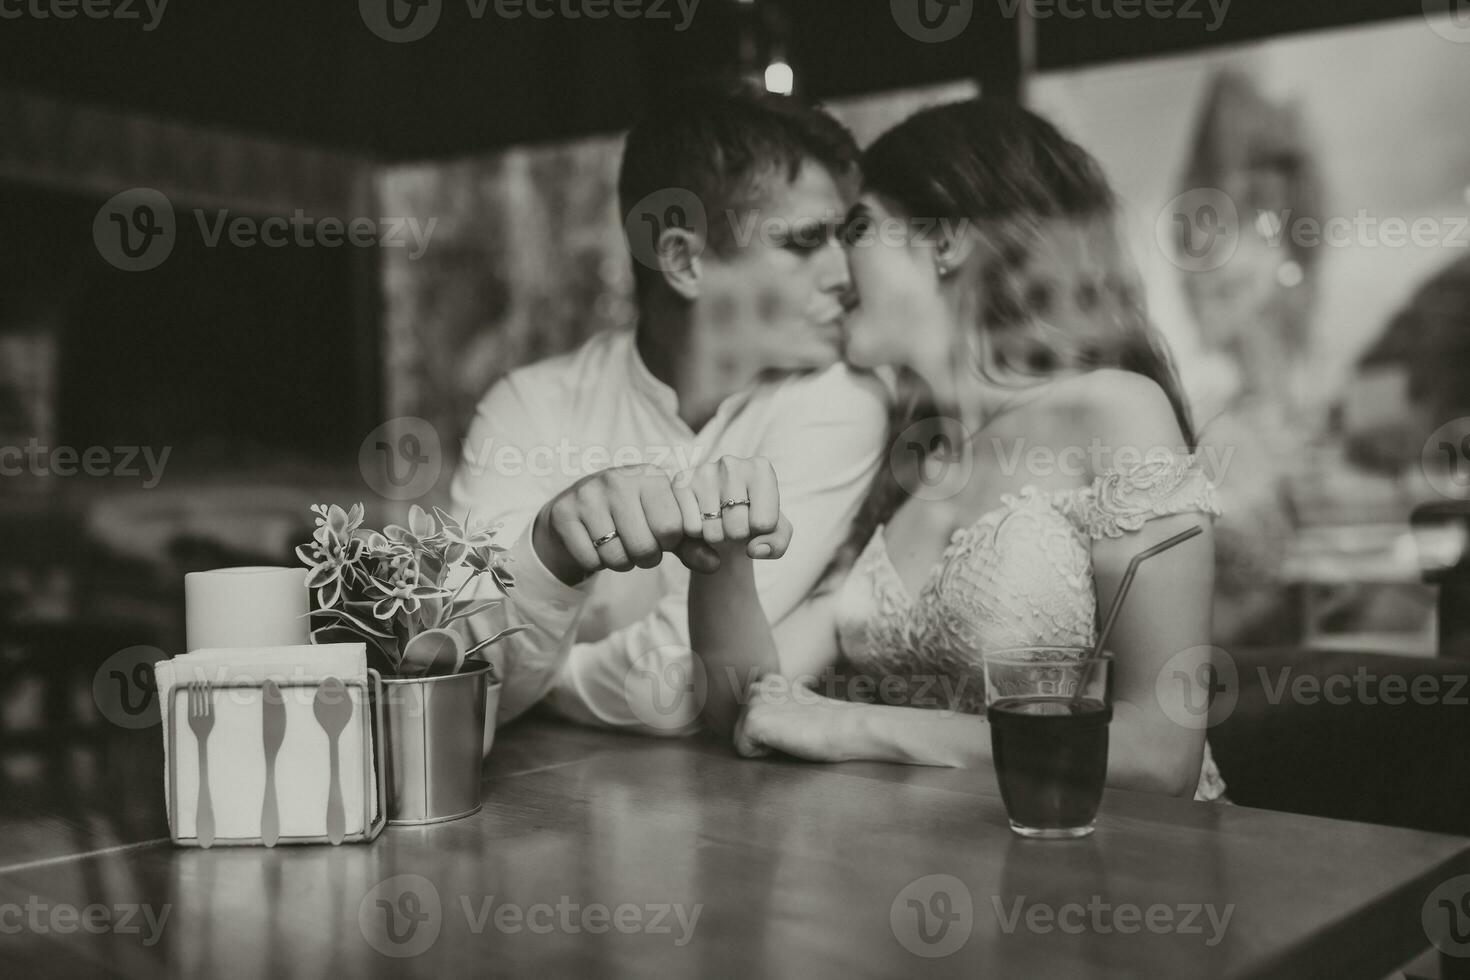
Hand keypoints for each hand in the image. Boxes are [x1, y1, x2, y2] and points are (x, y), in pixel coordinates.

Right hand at [533, 465, 718, 584]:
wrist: (575, 513)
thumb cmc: (630, 517)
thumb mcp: (663, 525)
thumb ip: (692, 544)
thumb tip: (716, 565)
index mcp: (650, 476)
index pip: (673, 528)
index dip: (669, 543)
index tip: (661, 536)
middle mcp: (618, 479)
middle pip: (646, 546)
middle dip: (645, 557)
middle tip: (637, 544)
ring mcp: (588, 494)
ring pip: (617, 556)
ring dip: (621, 561)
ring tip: (617, 543)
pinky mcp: (564, 513)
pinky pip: (590, 559)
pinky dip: (595, 562)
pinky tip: (594, 544)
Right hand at [672, 456, 793, 566]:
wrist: (724, 516)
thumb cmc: (753, 521)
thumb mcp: (776, 535)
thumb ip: (776, 545)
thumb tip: (755, 549)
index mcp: (761, 469)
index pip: (764, 523)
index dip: (760, 533)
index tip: (756, 519)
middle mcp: (731, 463)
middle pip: (738, 528)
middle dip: (737, 536)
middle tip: (734, 522)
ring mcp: (703, 471)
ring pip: (713, 532)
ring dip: (717, 537)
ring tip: (719, 521)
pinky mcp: (680, 484)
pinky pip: (691, 529)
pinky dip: (698, 535)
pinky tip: (702, 520)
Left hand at [733, 675, 854, 761]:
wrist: (843, 727)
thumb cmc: (829, 725)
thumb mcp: (800, 706)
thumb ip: (780, 706)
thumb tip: (771, 721)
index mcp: (770, 683)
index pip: (752, 716)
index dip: (771, 730)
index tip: (795, 726)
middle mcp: (758, 688)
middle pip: (742, 729)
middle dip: (763, 737)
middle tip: (794, 732)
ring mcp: (753, 703)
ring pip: (741, 739)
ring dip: (763, 745)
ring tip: (790, 735)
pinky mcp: (752, 721)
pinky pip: (743, 750)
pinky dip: (762, 754)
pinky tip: (785, 742)